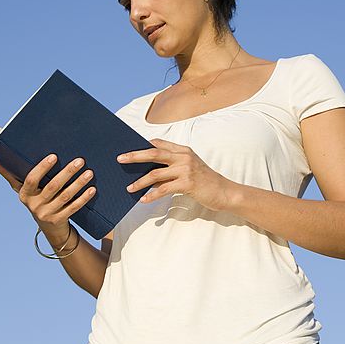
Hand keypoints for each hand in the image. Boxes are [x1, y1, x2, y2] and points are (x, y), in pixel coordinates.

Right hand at [0, 154, 95, 234]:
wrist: (49, 226)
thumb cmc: (36, 199)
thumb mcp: (22, 189)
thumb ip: (9, 174)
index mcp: (24, 194)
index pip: (31, 180)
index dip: (42, 168)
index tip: (54, 156)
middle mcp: (34, 205)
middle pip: (53, 186)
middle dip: (67, 172)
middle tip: (80, 160)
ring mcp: (47, 214)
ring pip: (65, 196)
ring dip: (78, 184)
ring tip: (89, 172)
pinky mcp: (60, 220)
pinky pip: (74, 208)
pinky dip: (83, 198)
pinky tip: (92, 189)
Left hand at [117, 138, 234, 210]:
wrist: (224, 192)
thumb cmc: (205, 182)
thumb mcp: (189, 169)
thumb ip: (172, 167)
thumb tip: (148, 173)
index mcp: (184, 150)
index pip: (159, 144)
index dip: (143, 145)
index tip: (128, 148)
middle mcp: (184, 157)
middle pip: (154, 153)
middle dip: (135, 156)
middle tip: (120, 159)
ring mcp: (186, 170)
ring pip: (156, 173)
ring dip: (140, 181)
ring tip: (129, 188)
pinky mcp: (187, 184)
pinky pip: (164, 189)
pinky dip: (152, 195)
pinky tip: (143, 199)